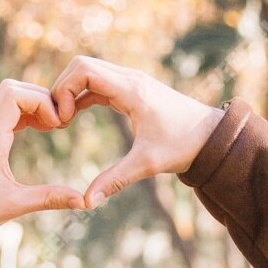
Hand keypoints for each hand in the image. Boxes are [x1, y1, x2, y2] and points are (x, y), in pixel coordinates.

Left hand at [0, 80, 87, 233]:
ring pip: (9, 96)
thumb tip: (84, 202)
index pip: (13, 95)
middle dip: (41, 98)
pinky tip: (41, 129)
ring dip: (34, 104)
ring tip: (51, 126)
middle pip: (12, 88)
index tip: (56, 125)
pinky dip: (27, 113)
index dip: (41, 102)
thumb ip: (50, 199)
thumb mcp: (15, 206)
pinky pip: (7, 110)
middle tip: (57, 123)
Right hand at [48, 56, 225, 207]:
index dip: (64, 90)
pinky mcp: (131, 89)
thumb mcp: (148, 164)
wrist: (211, 136)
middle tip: (57, 120)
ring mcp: (131, 81)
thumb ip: (115, 180)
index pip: (84, 70)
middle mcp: (130, 78)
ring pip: (88, 71)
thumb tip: (86, 202)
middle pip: (81, 65)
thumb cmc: (183, 146)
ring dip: (71, 91)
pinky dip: (81, 95)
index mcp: (132, 90)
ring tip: (62, 121)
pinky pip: (98, 83)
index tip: (62, 120)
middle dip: (62, 89)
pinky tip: (73, 117)